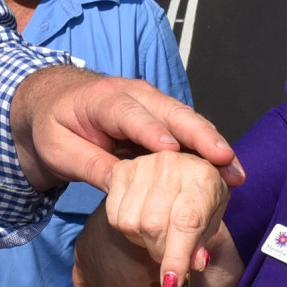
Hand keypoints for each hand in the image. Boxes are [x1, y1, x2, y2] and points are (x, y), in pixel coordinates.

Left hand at [10, 65, 242, 194]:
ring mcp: (152, 106)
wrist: (50, 103)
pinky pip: (186, 134)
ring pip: (187, 123)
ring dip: (213, 146)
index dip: (152, 132)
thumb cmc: (51, 126)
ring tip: (236, 173)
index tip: (172, 151)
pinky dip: (207, 152)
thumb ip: (90, 167)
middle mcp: (135, 95)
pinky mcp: (161, 121)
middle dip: (201, 137)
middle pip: (173, 113)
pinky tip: (227, 173)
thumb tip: (121, 191)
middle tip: (226, 160)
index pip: (130, 114)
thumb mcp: (59, 151)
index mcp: (103, 98)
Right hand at [101, 151, 230, 286]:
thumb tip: (197, 263)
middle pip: (155, 226)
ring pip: (132, 224)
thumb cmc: (200, 201)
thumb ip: (203, 242)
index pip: (186, 222)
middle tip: (170, 256)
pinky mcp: (122, 169)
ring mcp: (144, 164)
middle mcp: (172, 164)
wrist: (183, 175)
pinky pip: (115, 216)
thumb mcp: (211, 221)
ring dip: (144, 240)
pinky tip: (142, 220)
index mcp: (204, 176)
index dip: (177, 256)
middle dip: (161, 252)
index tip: (171, 283)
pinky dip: (128, 229)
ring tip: (159, 233)